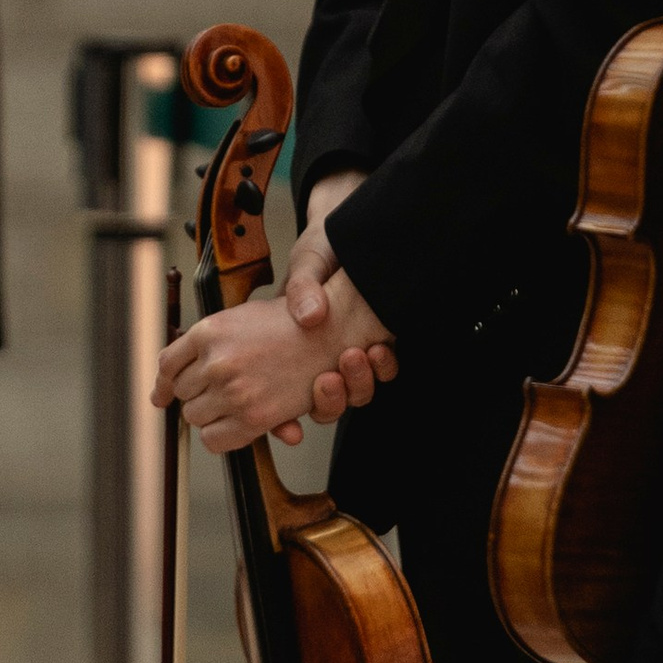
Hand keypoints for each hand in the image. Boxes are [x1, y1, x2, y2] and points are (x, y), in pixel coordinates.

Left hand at [153, 286, 392, 453]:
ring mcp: (232, 389)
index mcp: (209, 331)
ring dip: (209, 415)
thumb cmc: (288, 326)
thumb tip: (161, 393)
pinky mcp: (251, 416)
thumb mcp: (240, 321)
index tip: (162, 395)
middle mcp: (216, 360)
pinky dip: (218, 437)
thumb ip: (203, 350)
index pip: (167, 364)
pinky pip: (213, 439)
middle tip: (218, 394)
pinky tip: (231, 426)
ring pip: (194, 416)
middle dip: (196, 396)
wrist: (331, 333)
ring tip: (232, 405)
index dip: (164, 383)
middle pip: (181, 393)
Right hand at [281, 172, 397, 419]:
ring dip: (358, 384)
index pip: (278, 395)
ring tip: (358, 356)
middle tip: (329, 380)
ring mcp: (348, 352)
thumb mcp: (308, 262)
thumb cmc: (324, 245)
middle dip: (329, 402)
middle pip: (322, 404)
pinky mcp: (377, 344)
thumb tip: (309, 316)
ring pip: (354, 393)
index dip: (281, 420)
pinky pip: (383, 372)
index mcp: (287, 344)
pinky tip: (380, 349)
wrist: (360, 234)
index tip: (289, 428)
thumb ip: (302, 286)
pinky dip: (384, 367)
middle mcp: (317, 354)